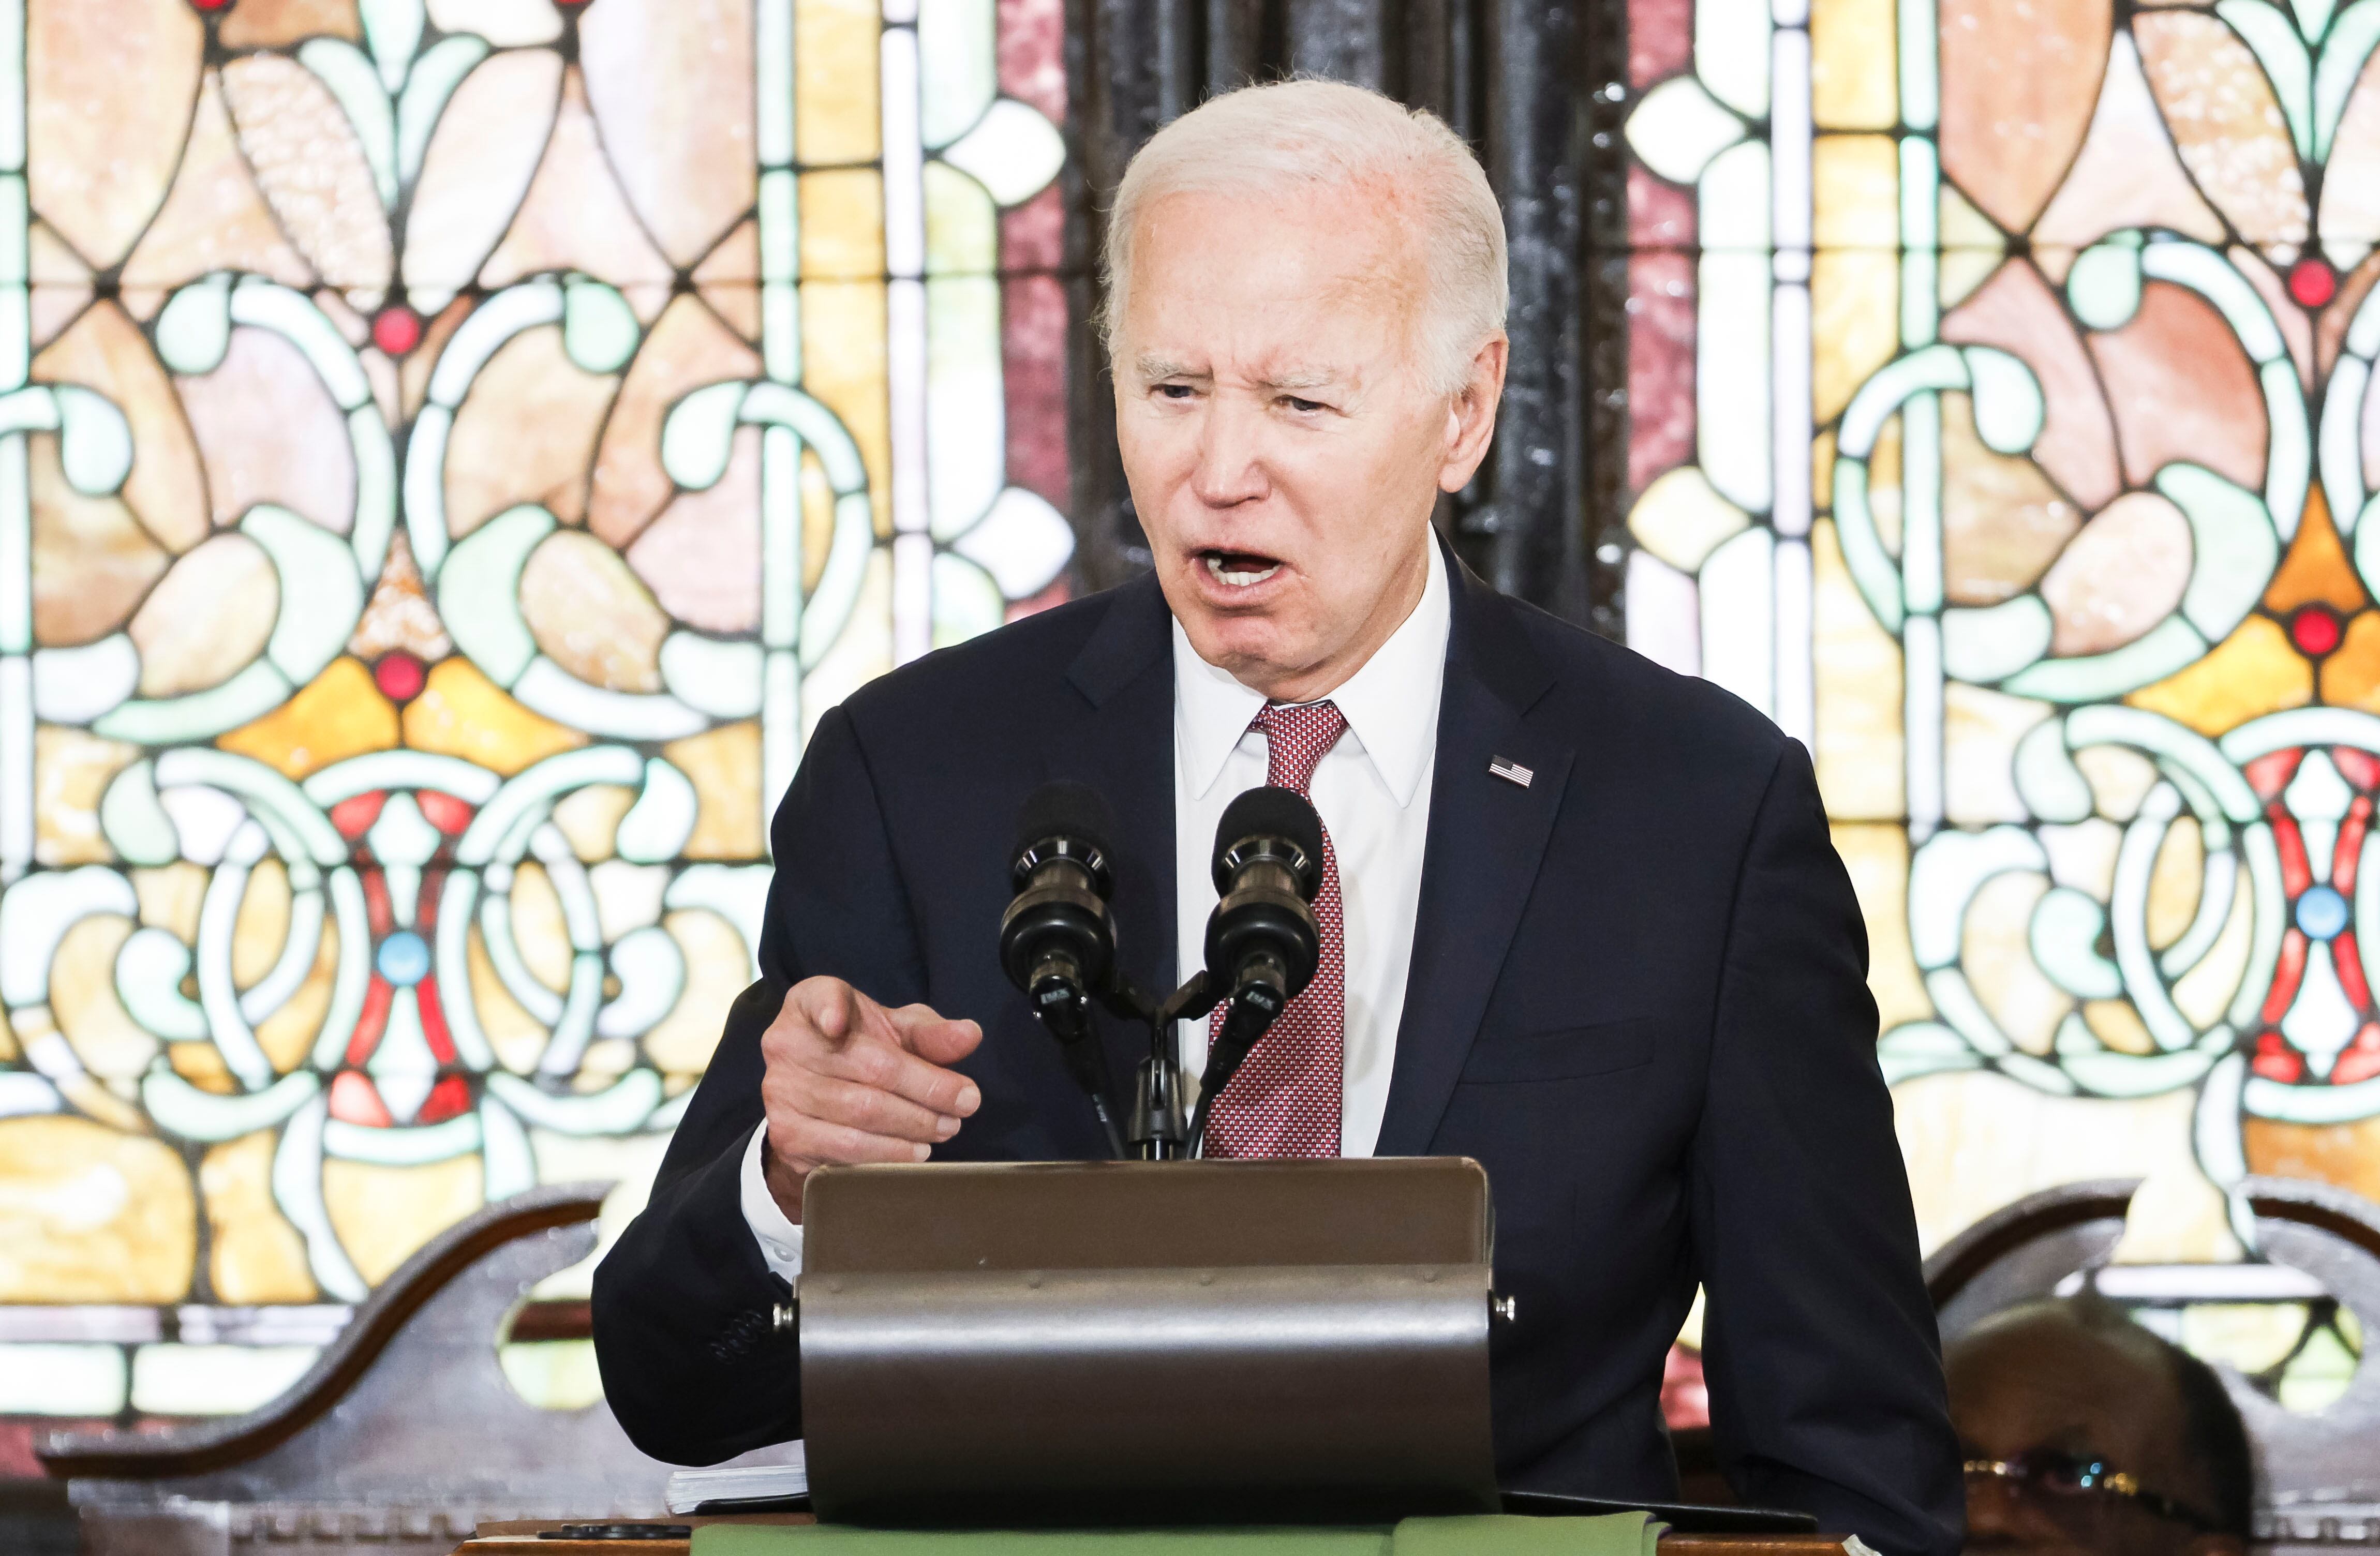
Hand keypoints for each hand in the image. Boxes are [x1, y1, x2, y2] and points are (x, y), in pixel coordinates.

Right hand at [758, 976, 982, 1220]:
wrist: (820, 1098)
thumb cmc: (863, 1051)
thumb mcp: (895, 1032)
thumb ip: (930, 1033)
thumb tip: (970, 1035)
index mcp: (809, 1003)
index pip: (819, 998)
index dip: (829, 1010)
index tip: (839, 1023)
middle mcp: (786, 1044)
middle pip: (868, 1068)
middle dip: (927, 1090)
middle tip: (964, 1105)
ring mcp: (781, 1093)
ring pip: (860, 1114)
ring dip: (913, 1125)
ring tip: (946, 1128)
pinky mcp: (788, 1137)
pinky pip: (845, 1150)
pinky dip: (889, 1155)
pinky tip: (915, 1152)